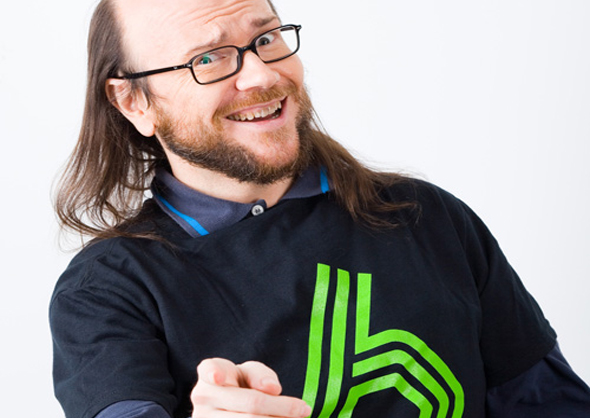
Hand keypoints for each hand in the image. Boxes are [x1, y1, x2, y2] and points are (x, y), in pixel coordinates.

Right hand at [191, 358, 311, 417]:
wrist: (225, 409)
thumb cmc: (239, 386)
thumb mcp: (248, 373)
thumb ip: (259, 374)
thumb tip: (272, 389)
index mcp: (209, 375)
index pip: (210, 370)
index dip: (214, 373)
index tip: (220, 378)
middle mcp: (203, 397)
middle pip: (251, 403)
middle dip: (282, 407)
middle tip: (304, 409)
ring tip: (297, 417)